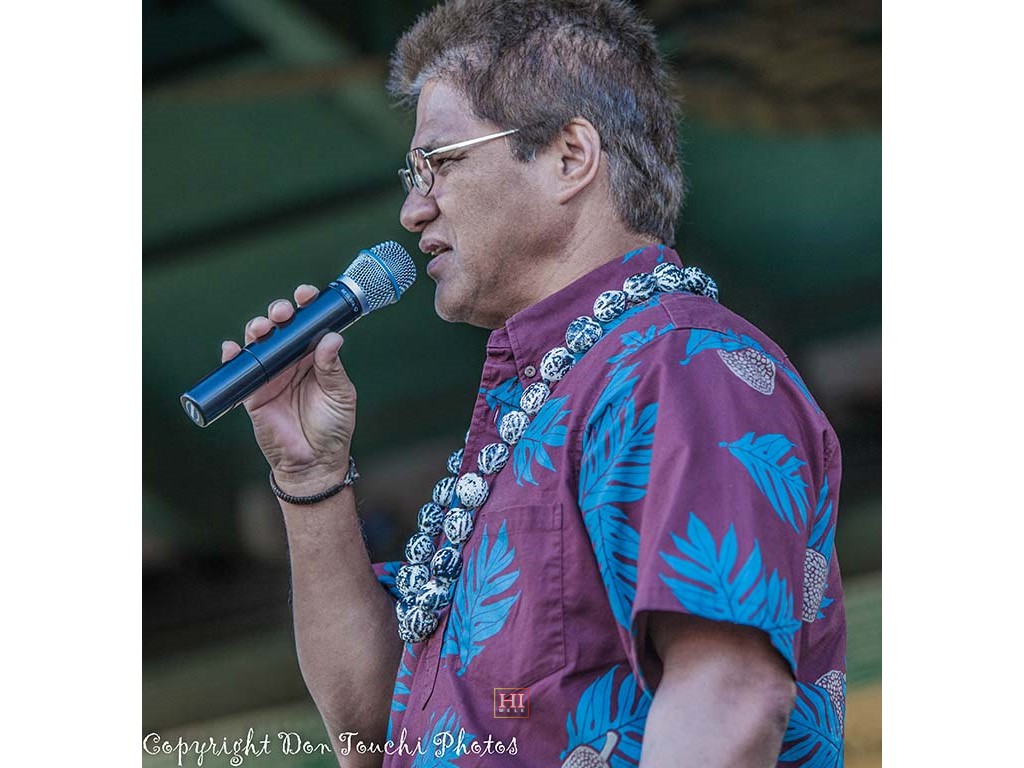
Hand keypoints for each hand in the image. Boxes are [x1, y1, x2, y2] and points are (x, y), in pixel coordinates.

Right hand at [221, 285, 355, 492]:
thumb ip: (333, 367)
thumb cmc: (333, 428)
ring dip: (256, 329)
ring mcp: (271, 375)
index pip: (309, 325)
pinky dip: (232, 357)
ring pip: (258, 343)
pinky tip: (232, 349)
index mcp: (316, 357)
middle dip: (278, 313)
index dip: (306, 306)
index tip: (306, 295)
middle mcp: (292, 361)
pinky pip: (239, 370)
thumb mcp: (340, 395)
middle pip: (281, 328)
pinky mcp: (253, 392)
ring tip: (262, 328)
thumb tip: (332, 337)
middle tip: (282, 312)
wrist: (314, 462)